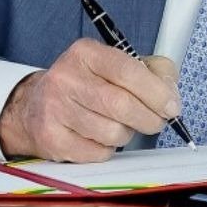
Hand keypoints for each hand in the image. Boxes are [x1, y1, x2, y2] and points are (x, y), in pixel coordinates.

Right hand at [0, 39, 180, 161]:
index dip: (156, 92)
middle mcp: (66, 77)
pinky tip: (98, 136)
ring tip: (117, 124)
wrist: (35, 105)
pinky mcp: (53, 138)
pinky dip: (107, 149)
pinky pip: (99, 153)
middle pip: (122, 105)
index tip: (171, 106)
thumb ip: (151, 70)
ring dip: (126, 133)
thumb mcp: (114, 64)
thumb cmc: (84, 84)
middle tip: (156, 121)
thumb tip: (170, 93)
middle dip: (149, 118)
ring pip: (113, 133)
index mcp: (85, 53)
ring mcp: (56, 108)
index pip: (127, 71)